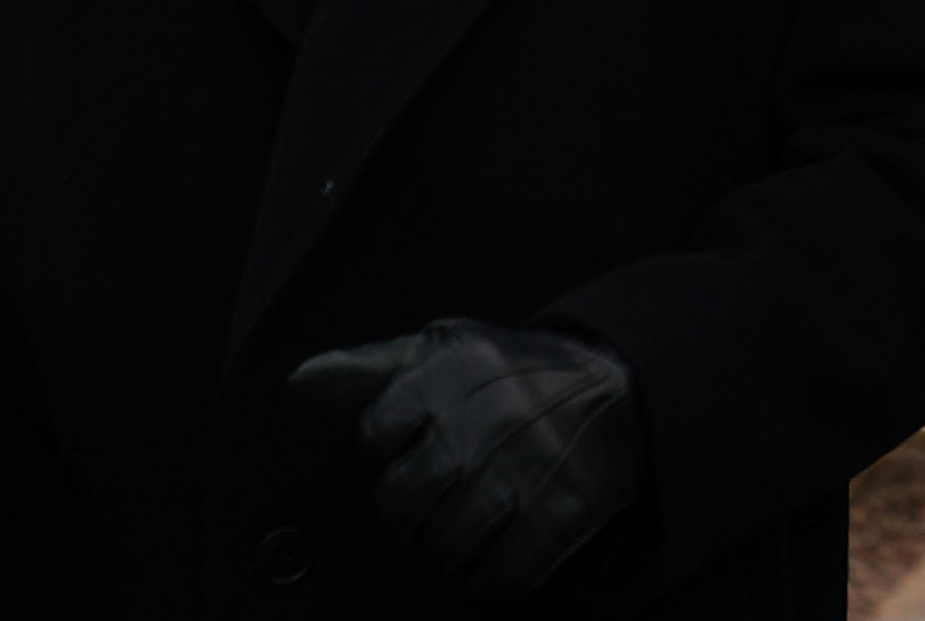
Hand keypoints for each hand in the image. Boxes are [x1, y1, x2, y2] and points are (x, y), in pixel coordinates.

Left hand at [291, 319, 643, 595]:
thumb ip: (371, 366)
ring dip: (449, 549)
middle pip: (400, 504)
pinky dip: (494, 576)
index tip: (415, 447)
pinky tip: (504, 549)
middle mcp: (488, 418)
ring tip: (468, 527)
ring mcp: (529, 468)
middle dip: (409, 516)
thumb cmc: (515, 372)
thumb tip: (300, 382)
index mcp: (454, 371)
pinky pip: (500, 576)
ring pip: (445, 547)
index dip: (389, 452)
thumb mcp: (447, 347)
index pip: (375, 436)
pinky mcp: (567, 511)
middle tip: (434, 506)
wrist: (623, 382)